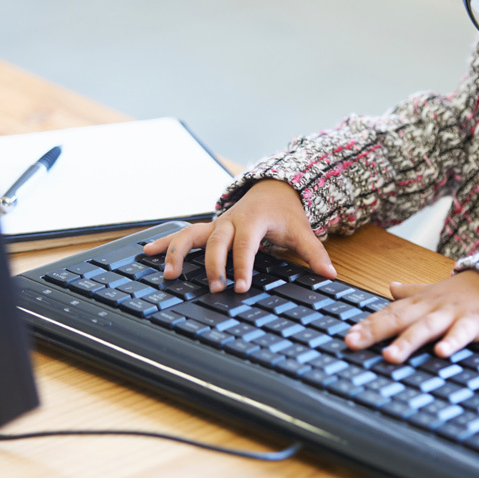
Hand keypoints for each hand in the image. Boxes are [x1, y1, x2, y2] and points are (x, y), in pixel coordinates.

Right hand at [143, 179, 335, 293]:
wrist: (274, 189)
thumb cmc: (285, 214)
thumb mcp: (302, 231)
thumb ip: (314, 253)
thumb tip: (330, 274)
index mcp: (254, 220)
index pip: (246, 244)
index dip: (243, 265)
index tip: (242, 287)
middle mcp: (231, 220)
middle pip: (217, 241)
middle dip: (213, 265)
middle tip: (215, 288)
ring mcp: (217, 223)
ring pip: (192, 234)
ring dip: (178, 253)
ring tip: (168, 274)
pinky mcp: (208, 229)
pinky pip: (183, 234)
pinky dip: (166, 243)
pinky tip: (148, 254)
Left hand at [345, 270, 478, 362]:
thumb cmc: (462, 292)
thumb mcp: (433, 291)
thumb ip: (411, 292)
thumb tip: (391, 287)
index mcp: (418, 302)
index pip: (387, 314)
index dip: (367, 325)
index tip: (348, 338)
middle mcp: (430, 307)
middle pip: (399, 319)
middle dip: (375, 332)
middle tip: (353, 343)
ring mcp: (451, 314)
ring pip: (426, 328)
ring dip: (407, 342)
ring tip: (390, 356)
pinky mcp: (473, 322)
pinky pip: (462, 333)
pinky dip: (452, 342)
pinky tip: (441, 354)